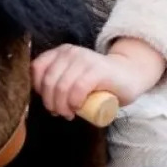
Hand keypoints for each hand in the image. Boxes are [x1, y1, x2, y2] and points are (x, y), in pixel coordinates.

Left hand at [32, 39, 165, 119]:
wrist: (129, 75)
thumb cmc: (98, 81)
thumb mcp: (73, 76)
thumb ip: (57, 79)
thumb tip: (37, 96)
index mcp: (61, 52)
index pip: (37, 69)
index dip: (38, 89)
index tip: (48, 102)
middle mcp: (70, 52)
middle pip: (49, 82)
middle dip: (50, 103)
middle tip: (59, 113)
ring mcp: (84, 59)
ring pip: (61, 87)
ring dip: (61, 106)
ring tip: (68, 114)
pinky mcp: (97, 70)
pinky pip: (78, 88)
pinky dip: (74, 102)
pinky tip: (77, 108)